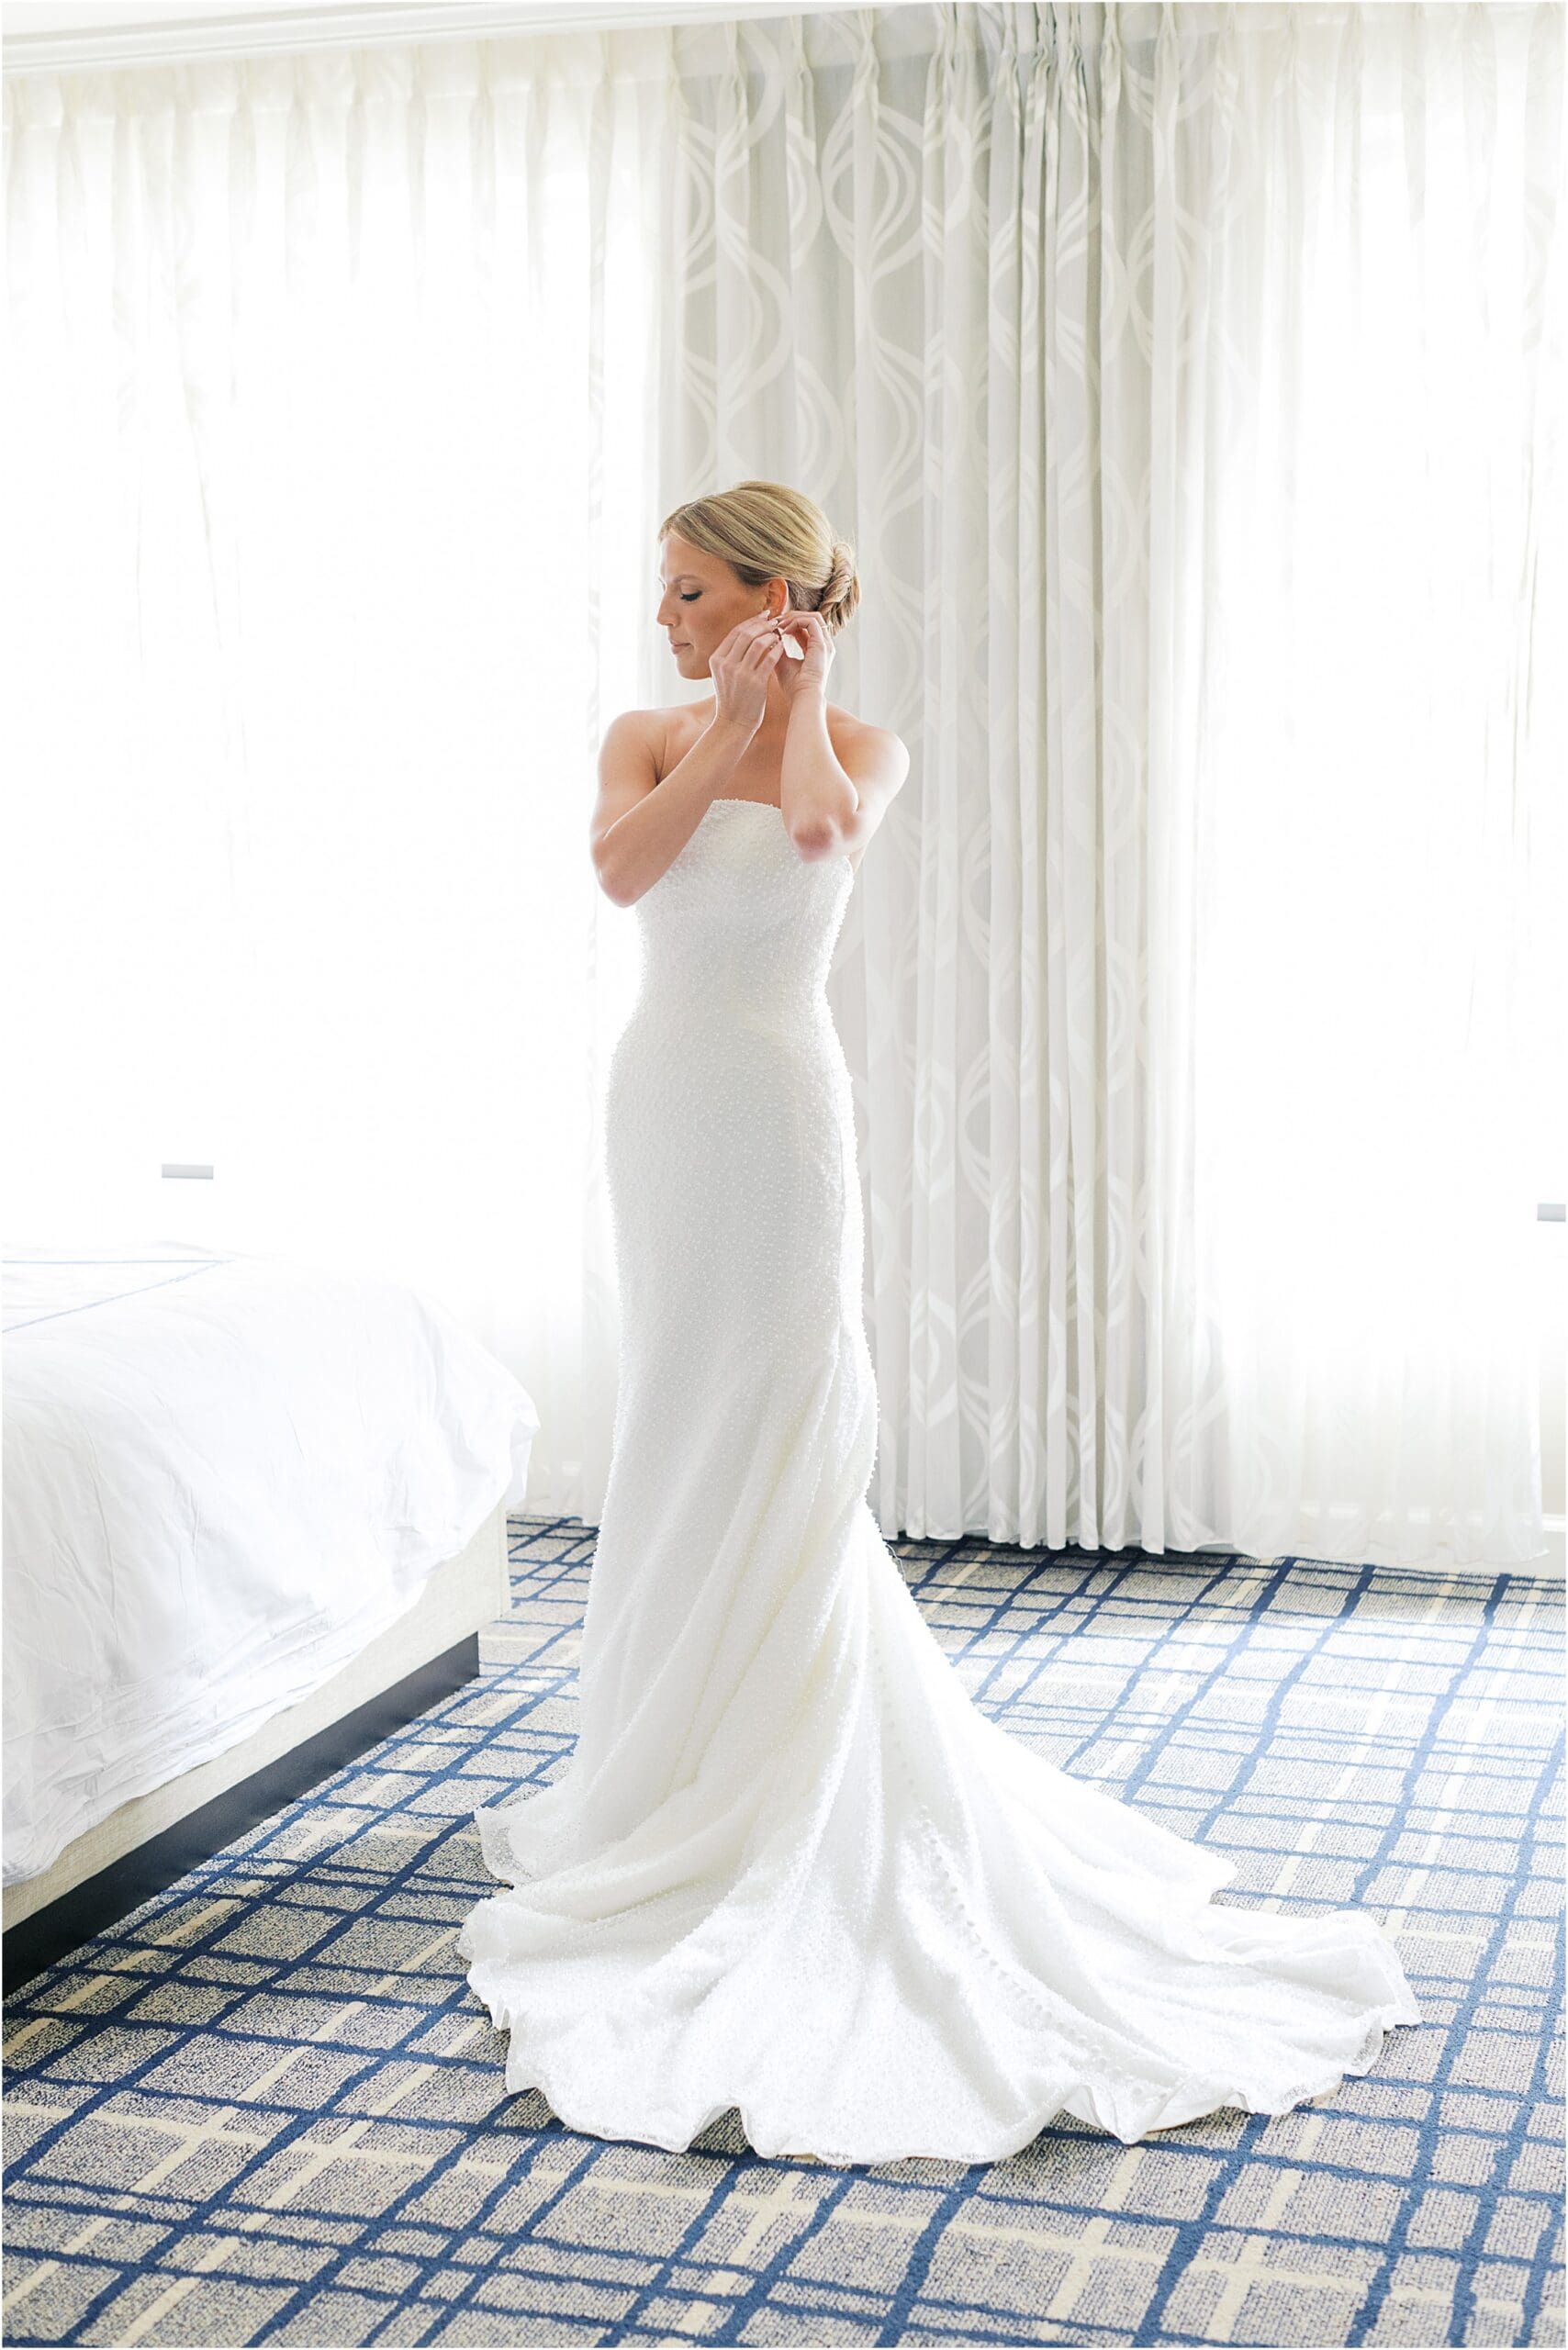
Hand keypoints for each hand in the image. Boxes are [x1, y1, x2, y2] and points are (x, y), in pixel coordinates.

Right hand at [709, 612, 786, 737]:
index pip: (736, 632)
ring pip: (759, 644)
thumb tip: (749, 632)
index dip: (752, 621)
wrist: (733, 723)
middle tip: (775, 621)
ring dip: (771, 636)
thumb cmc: (732, 697)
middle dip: (763, 624)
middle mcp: (726, 664)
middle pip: (747, 634)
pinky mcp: (755, 683)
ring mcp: (740, 673)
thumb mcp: (724, 673)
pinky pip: (769, 659)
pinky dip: (777, 650)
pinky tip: (782, 647)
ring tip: (779, 634)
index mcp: (716, 659)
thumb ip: (732, 654)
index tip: (764, 616)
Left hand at [770, 608, 832, 701]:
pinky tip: (784, 630)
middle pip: (811, 619)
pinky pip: (812, 622)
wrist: (802, 698)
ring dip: (794, 617)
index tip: (773, 626)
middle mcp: (824, 645)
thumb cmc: (793, 686)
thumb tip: (769, 634)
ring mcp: (825, 644)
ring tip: (779, 624)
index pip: (806, 627)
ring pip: (813, 617)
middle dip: (792, 617)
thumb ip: (778, 647)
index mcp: (816, 650)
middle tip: (775, 622)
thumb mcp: (782, 662)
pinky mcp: (822, 644)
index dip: (790, 623)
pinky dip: (796, 622)